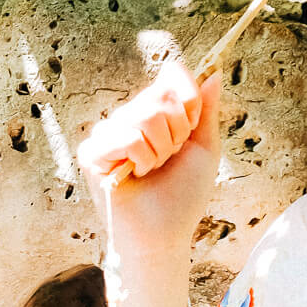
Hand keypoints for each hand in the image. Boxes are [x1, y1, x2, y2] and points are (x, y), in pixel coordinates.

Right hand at [77, 60, 221, 257]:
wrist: (164, 233)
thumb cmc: (183, 195)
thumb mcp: (204, 148)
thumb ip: (206, 110)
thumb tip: (214, 73)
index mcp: (154, 113)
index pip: (172, 77)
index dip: (189, 103)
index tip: (189, 135)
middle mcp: (128, 117)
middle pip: (162, 97)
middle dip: (177, 134)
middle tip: (168, 159)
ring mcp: (108, 133)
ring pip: (146, 117)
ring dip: (160, 150)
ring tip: (151, 170)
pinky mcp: (91, 152)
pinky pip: (125, 136)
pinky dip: (140, 159)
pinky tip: (134, 175)